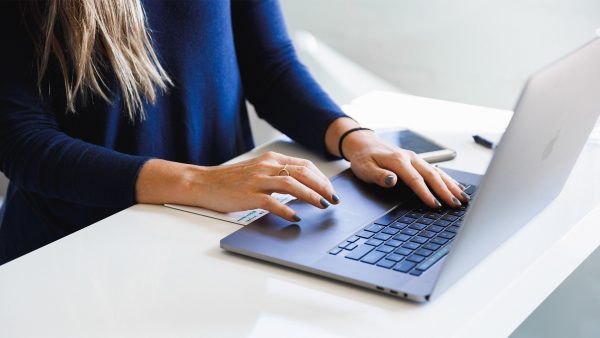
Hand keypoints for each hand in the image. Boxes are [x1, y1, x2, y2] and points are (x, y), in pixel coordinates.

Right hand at [136, 152, 338, 221]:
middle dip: (322, 186)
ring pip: (291, 184)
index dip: (322, 177)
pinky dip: (286, 210)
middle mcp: (266, 166)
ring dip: (310, 195)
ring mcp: (257, 180)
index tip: (331, 190)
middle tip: (333, 199)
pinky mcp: (248, 195)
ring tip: (322, 205)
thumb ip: (278, 175)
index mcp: (271, 159)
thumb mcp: (258, 171)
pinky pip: (272, 202)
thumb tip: (303, 187)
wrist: (204, 183)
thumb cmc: (231, 180)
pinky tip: (296, 217)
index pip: (304, 165)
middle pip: (302, 172)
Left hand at [325, 118, 468, 207]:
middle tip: (456, 204)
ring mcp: (415, 158)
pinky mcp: (417, 161)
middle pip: (432, 175)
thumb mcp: (365, 169)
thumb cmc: (364, 158)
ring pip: (437, 172)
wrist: (364, 144)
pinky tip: (456, 187)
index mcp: (398, 160)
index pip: (415, 179)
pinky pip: (436, 170)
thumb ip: (379, 176)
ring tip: (463, 198)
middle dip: (445, 191)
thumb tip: (392, 180)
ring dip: (451, 185)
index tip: (435, 205)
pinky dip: (447, 179)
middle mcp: (410, 158)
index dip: (426, 193)